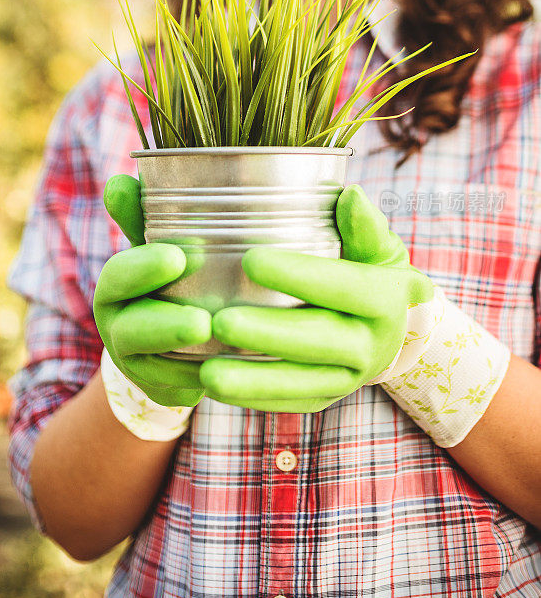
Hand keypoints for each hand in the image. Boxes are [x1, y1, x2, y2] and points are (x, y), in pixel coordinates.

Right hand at [94, 174, 210, 407]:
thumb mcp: (155, 245)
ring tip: (223, 355)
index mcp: (117, 287)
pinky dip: (206, 385)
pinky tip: (236, 375)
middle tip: (202, 321)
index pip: (119, 277)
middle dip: (166, 325)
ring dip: (189, 363)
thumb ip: (142, 218)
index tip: (179, 257)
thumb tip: (121, 179)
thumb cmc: (167, 278)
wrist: (163, 336)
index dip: (142, 268)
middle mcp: (120, 327)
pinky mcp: (165, 392)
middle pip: (133, 331)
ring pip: (158, 368)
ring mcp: (141, 365)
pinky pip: (183, 393)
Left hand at [199, 185, 433, 412]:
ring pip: (299, 382)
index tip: (249, 260)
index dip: (299, 274)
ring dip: (252, 380)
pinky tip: (210, 386)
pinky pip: (287, 402)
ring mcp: (346, 378)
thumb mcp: (376, 247)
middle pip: (318, 340)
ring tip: (207, 371)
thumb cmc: (369, 272)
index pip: (343, 286)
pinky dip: (249, 397)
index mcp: (385, 298)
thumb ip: (363, 225)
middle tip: (220, 322)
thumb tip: (350, 195)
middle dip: (268, 333)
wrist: (389, 330)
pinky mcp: (323, 398)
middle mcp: (370, 344)